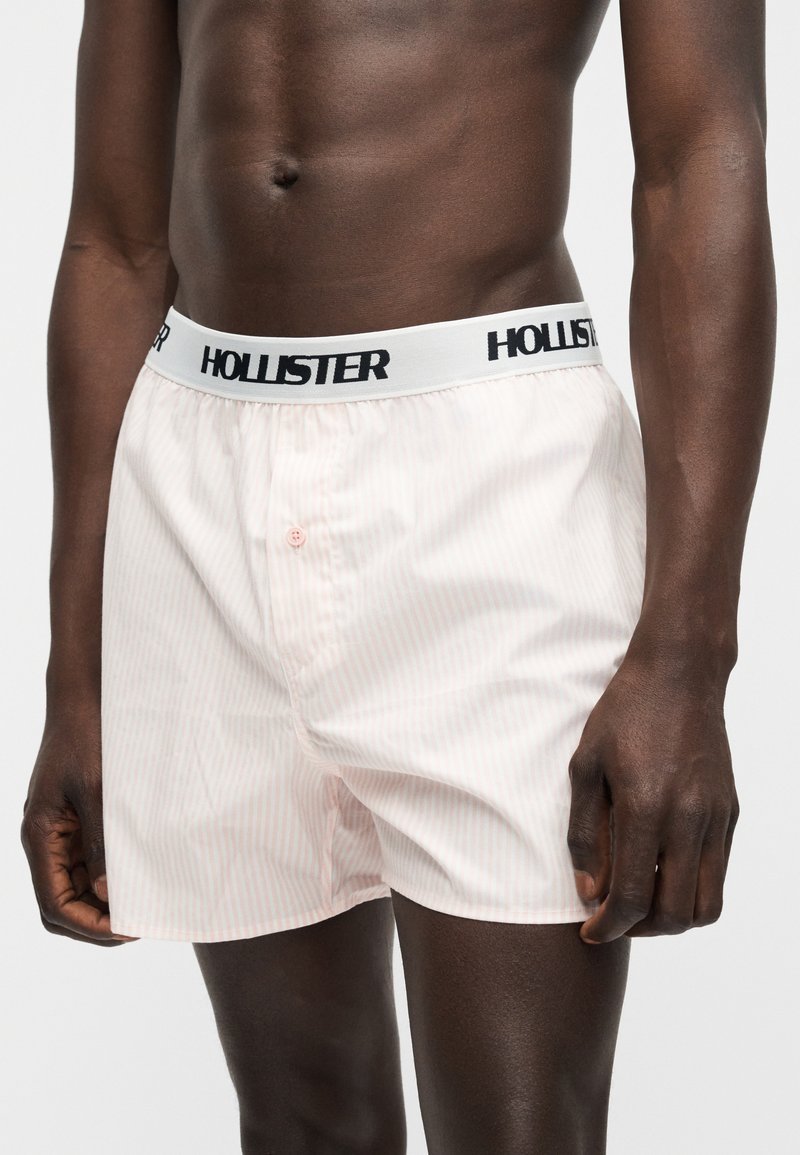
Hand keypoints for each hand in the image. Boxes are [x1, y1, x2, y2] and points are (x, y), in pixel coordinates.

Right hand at [20, 705, 137, 945]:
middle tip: (138, 925)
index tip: (127, 930)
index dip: (89, 925)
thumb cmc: (86, 737)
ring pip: (77, 886)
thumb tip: (110, 895)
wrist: (84, 698)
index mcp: (40, 836)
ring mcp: (61, 832)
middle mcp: (46, 840)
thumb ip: (102, 843)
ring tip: (144, 904)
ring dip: (105, 901)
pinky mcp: (78, 820)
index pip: (55, 903)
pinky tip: (140, 875)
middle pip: (62, 902)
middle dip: (96, 921)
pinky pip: (90, 861)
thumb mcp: (97, 790)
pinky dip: (110, 876)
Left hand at [567, 650, 738, 942]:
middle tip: (611, 919)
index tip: (589, 931)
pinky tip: (659, 870)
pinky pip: (717, 873)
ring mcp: (716, 818)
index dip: (608, 926)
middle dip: (638, 931)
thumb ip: (584, 833)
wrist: (680, 675)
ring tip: (639, 902)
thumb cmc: (623, 714)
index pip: (633, 897)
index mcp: (646, 807)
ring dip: (671, 918)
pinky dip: (689, 889)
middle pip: (675, 915)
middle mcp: (689, 819)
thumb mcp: (585, 767)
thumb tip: (590, 891)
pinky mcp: (730, 813)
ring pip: (706, 905)